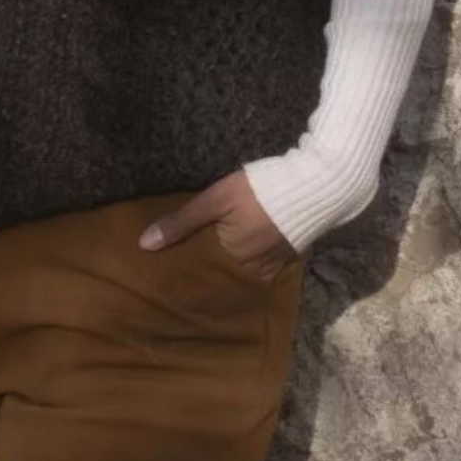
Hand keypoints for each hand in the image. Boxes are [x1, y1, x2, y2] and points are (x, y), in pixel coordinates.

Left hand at [137, 169, 300, 281]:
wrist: (316, 184)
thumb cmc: (260, 190)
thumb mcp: (216, 199)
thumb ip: (182, 222)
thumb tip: (145, 245)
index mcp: (234, 259)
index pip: (200, 274)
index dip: (182, 273)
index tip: (160, 276)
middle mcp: (252, 270)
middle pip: (219, 276)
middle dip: (200, 273)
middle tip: (173, 272)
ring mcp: (271, 266)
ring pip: (237, 273)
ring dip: (220, 270)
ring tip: (196, 265)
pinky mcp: (284, 257)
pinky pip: (255, 268)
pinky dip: (241, 265)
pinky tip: (229, 257)